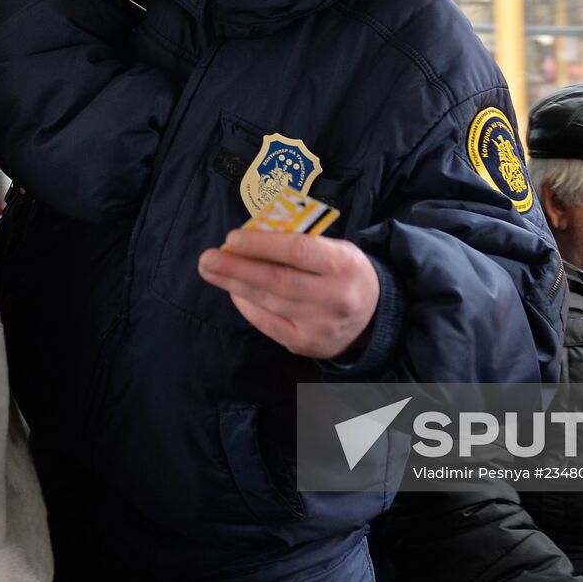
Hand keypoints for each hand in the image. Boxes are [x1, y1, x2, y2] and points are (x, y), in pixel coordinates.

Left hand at [199, 230, 378, 359]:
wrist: (374, 315)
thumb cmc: (345, 271)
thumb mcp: (335, 247)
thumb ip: (299, 242)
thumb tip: (251, 237)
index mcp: (342, 265)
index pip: (297, 252)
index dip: (261, 245)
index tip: (232, 238)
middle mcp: (333, 297)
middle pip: (277, 281)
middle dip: (237, 269)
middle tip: (207, 258)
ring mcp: (318, 325)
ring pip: (269, 302)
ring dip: (235, 285)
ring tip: (211, 270)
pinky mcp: (305, 344)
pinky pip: (268, 324)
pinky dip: (247, 306)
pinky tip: (233, 291)